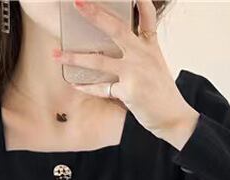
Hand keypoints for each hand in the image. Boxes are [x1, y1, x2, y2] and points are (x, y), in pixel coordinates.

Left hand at [51, 0, 199, 149]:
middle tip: (78, 3)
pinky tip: (74, 84)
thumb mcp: (156, 66)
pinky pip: (101, 88)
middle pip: (116, 29)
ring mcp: (134, 72)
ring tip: (56, 54)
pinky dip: (87, 87)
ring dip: (75, 58)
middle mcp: (142, 55)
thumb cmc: (162, 94)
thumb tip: (118, 48)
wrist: (173, 117)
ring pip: (99, 61)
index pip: (147, 18)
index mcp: (151, 47)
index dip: (140, 2)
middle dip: (95, 14)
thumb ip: (140, 53)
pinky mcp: (128, 91)